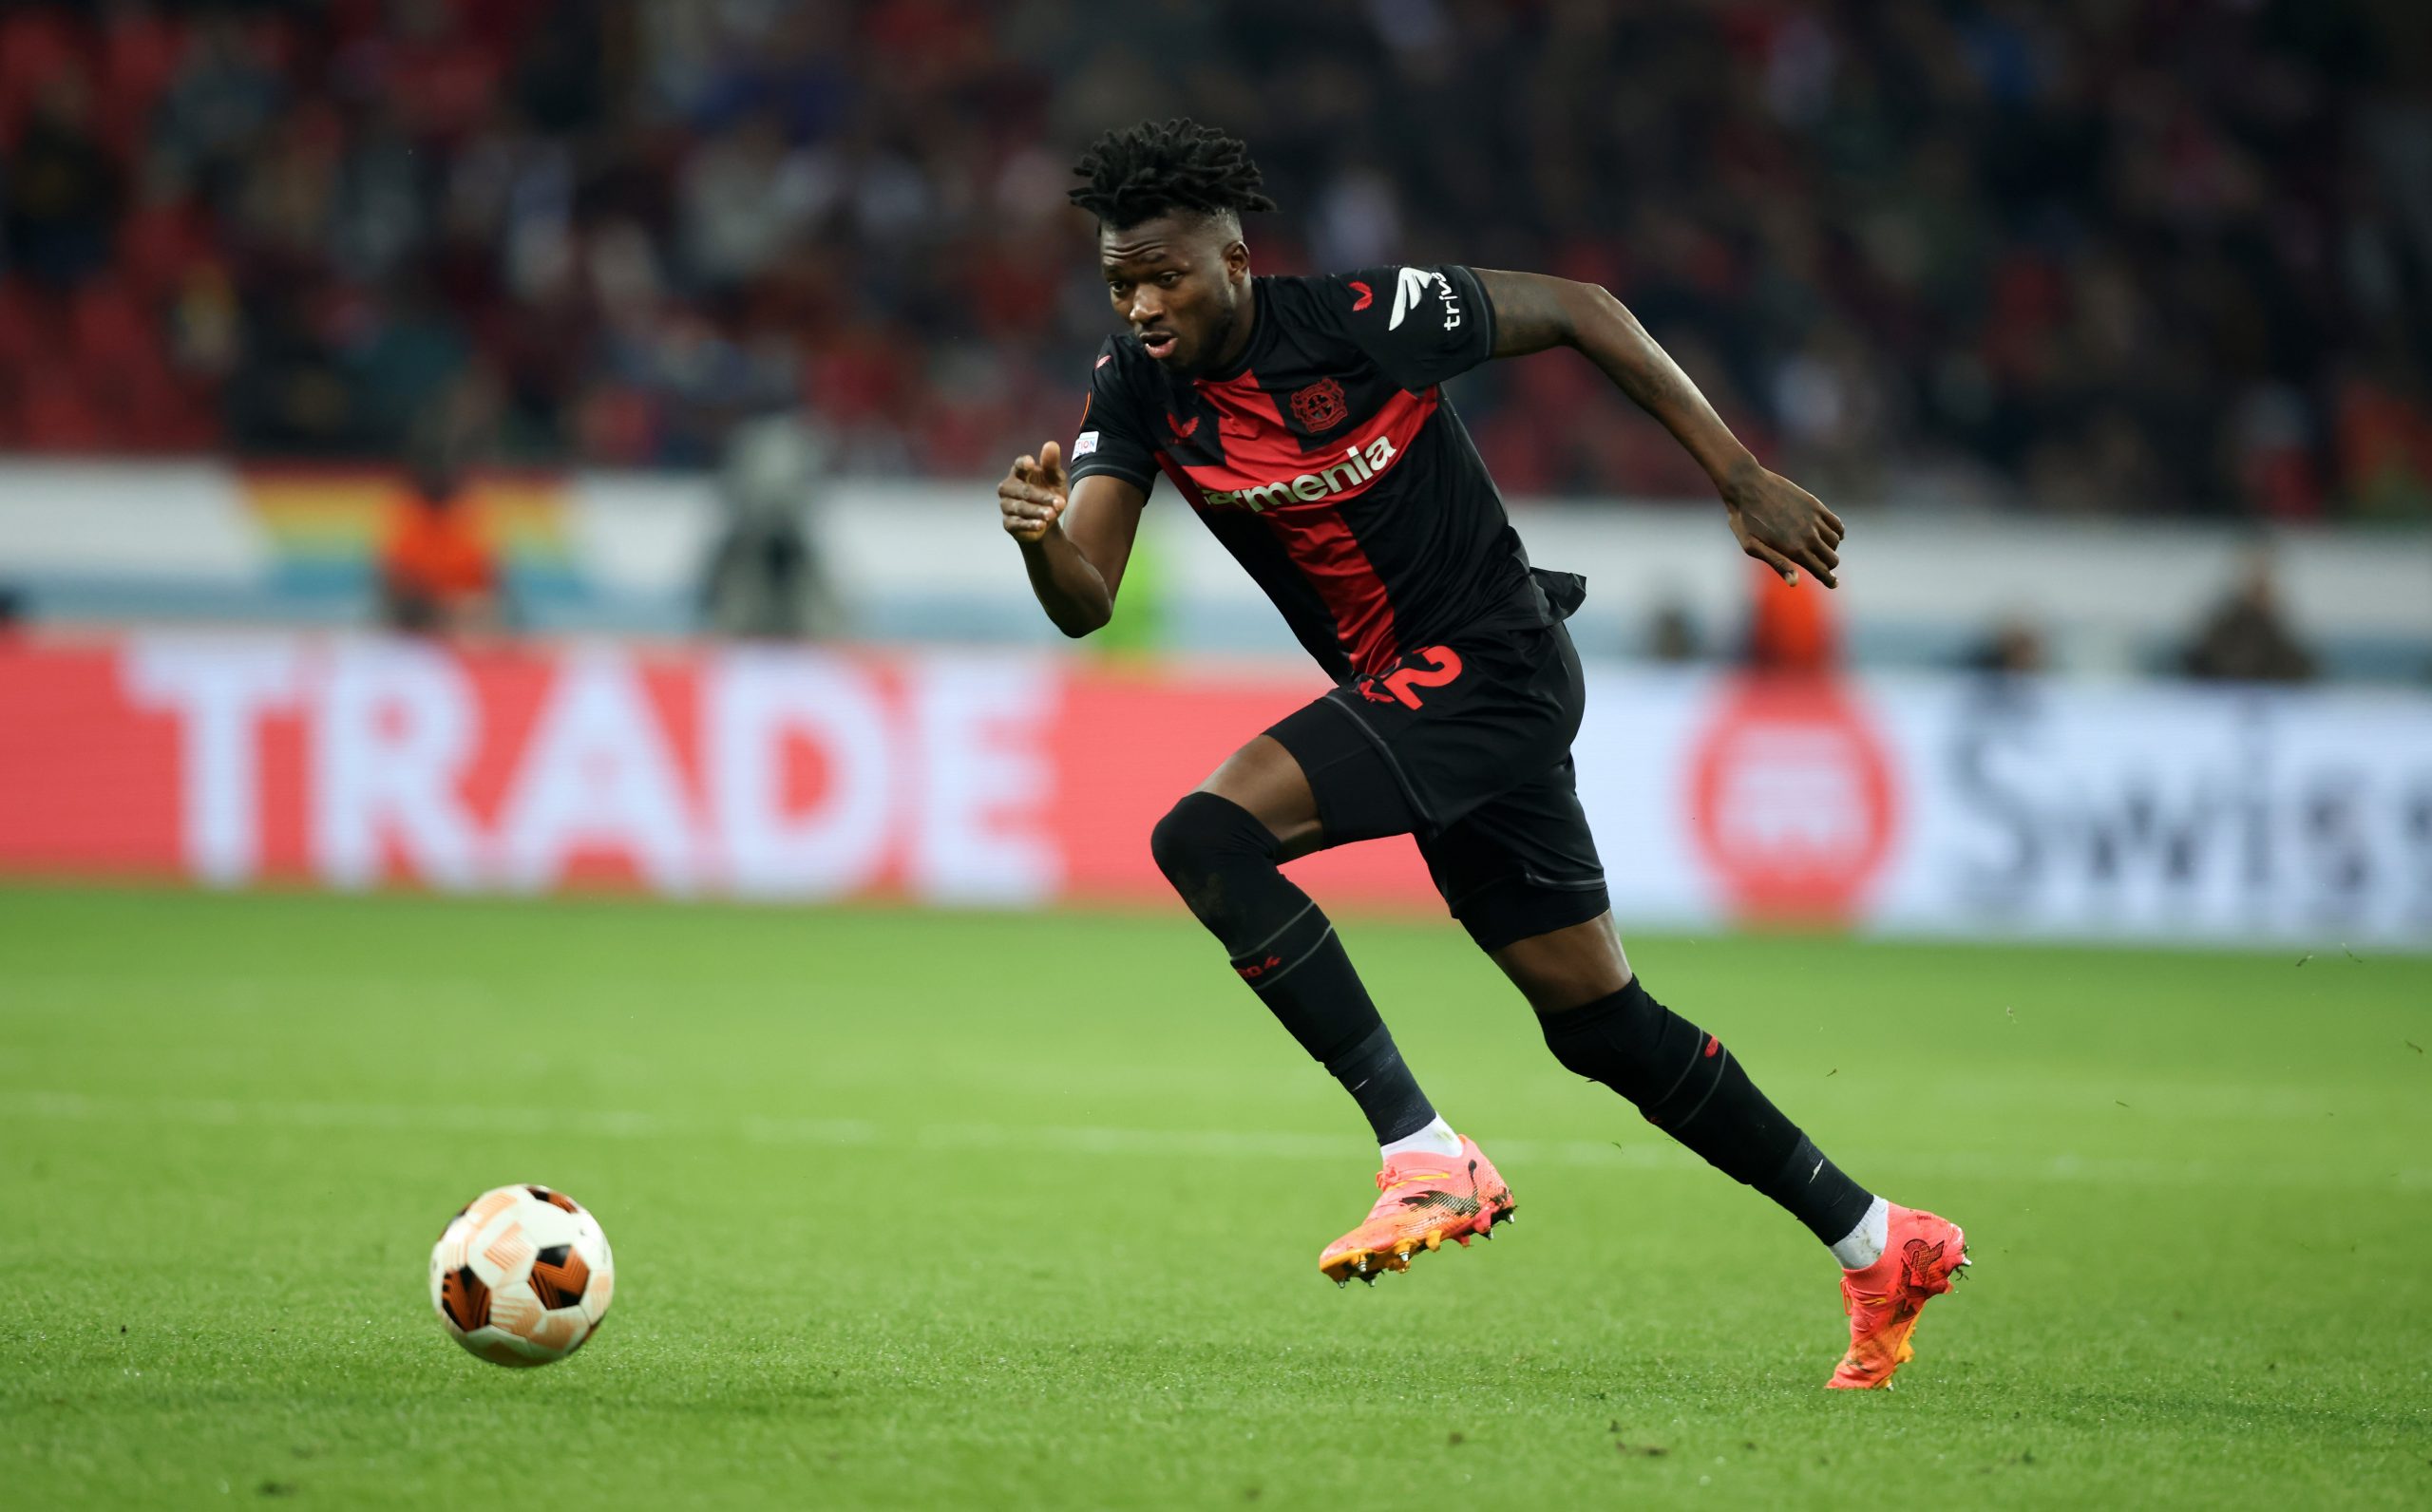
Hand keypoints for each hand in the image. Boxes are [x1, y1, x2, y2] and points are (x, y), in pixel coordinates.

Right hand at [998, 441, 1067, 544]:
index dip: (1024, 464)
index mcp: (1019, 473)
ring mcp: (1006, 506)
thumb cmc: (1048, 493)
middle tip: (1060, 503)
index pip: (1018, 465)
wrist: (1046, 521)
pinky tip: (1041, 525)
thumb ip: (1052, 464)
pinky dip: (1029, 524)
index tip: (1032, 464)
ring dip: (1037, 511)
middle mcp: (1008, 488)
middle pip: (1023, 491)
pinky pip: (1017, 523)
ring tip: (1052, 514)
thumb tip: (1051, 444)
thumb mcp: (1055, 479)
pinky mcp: (1008, 523)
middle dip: (1041, 497)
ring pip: (1020, 507)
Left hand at [1721, 459, 1842, 588]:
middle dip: (1829, 565)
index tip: (1834, 584)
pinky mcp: (1815, 505)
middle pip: (1832, 558)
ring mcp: (1814, 519)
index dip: (1829, 580)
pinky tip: (1830, 533)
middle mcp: (1808, 536)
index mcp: (1794, 550)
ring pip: (1836, 541)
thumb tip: (1795, 582)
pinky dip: (1837, 531)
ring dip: (1830, 548)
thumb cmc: (1743, 519)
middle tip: (1822, 566)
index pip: (1822, 571)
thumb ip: (1777, 564)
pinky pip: (1837, 523)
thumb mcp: (1752, 547)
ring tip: (1819, 549)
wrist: (1746, 485)